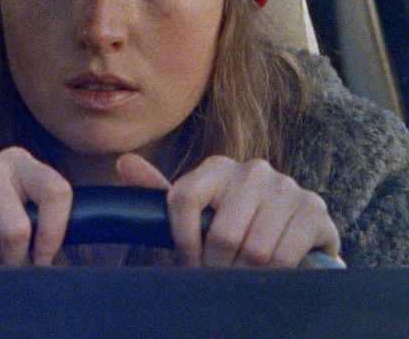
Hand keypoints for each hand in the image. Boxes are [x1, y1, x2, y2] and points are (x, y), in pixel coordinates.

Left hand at [116, 153, 341, 267]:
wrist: (288, 237)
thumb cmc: (232, 227)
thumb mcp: (194, 213)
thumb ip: (158, 191)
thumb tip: (124, 162)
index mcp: (217, 166)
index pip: (183, 198)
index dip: (183, 241)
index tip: (190, 261)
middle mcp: (252, 169)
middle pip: (221, 232)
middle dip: (219, 266)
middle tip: (223, 276)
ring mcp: (285, 186)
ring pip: (254, 248)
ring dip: (247, 275)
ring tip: (246, 275)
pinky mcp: (314, 208)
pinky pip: (287, 252)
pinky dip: (277, 273)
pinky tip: (276, 271)